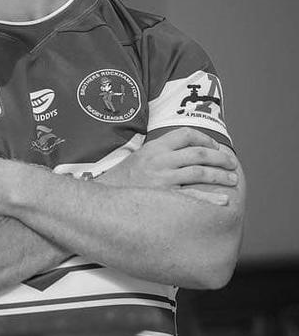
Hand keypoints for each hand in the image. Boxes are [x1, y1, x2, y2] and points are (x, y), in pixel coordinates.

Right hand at [99, 128, 237, 203]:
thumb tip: (188, 152)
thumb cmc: (124, 180)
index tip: (216, 147)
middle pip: (199, 153)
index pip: (186, 134)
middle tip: (232, 163)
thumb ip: (161, 153)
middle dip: (220, 158)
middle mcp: (159, 161)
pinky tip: (223, 200)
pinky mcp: (163, 198)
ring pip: (200, 172)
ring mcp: (161, 179)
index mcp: (154, 148)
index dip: (206, 139)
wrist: (103, 199)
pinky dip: (210, 198)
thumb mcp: (139, 158)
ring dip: (220, 176)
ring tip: (232, 179)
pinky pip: (192, 197)